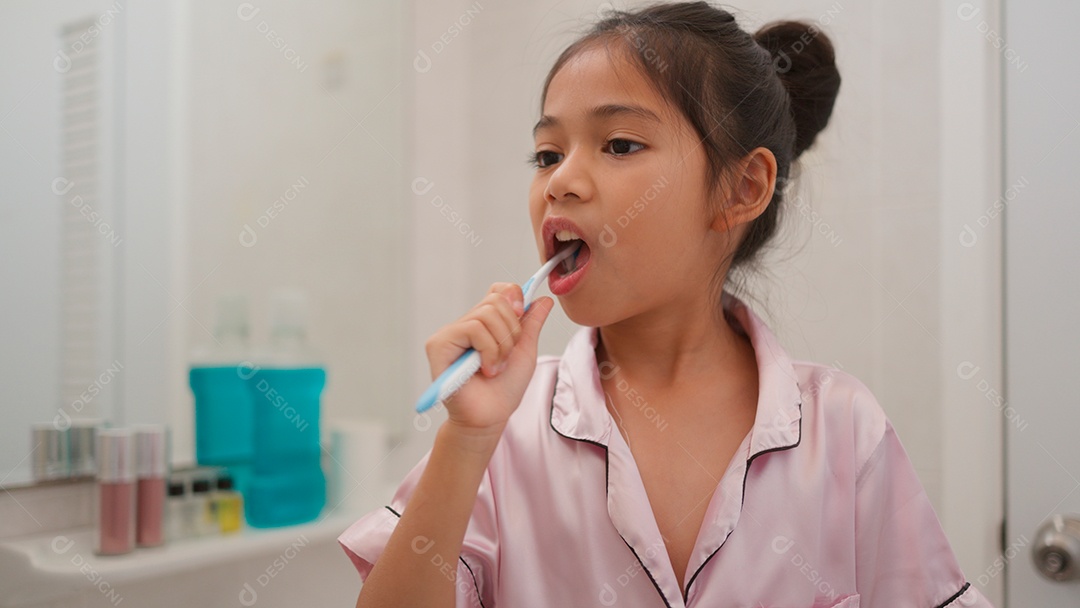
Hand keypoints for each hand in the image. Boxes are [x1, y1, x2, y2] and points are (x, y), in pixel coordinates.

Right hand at [424, 282, 555, 435]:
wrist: (490, 418)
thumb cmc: (504, 389)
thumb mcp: (525, 351)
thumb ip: (532, 324)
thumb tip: (544, 298)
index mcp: (484, 323)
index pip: (498, 290)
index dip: (514, 297)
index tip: (522, 316)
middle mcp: (465, 324)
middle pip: (496, 301)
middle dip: (511, 331)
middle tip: (506, 357)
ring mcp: (449, 334)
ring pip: (486, 315)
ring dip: (501, 346)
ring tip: (496, 367)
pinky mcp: (439, 345)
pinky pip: (473, 329)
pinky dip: (489, 351)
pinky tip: (486, 370)